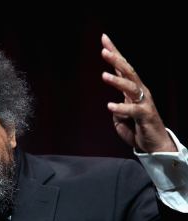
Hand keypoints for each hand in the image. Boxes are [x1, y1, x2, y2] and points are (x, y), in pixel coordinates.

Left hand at [101, 34, 176, 152]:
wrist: (154, 144)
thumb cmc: (137, 128)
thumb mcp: (121, 117)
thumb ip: (117, 109)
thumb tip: (114, 106)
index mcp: (132, 89)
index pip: (122, 68)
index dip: (114, 52)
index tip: (104, 38)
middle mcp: (140, 92)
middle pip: (128, 71)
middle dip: (116, 59)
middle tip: (104, 50)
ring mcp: (144, 102)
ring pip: (131, 87)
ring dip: (117, 81)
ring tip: (103, 75)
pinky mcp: (145, 115)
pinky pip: (132, 110)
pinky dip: (121, 108)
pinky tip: (110, 106)